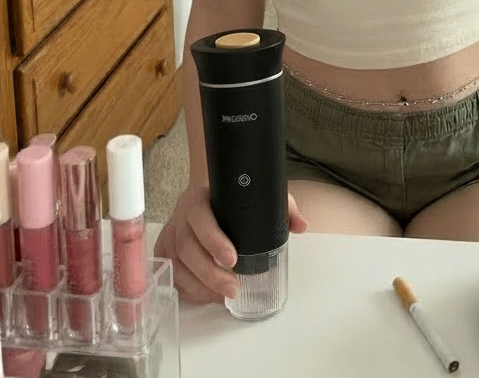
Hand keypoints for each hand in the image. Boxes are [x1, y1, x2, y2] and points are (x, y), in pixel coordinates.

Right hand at [154, 185, 308, 303]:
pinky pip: (170, 274)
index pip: (200, 217)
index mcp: (198, 198)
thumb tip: (301, 225)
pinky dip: (187, 289)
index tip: (232, 258)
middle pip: (186, 247)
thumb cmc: (231, 198)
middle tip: (233, 288)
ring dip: (199, 286)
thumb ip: (282, 207)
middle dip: (210, 273)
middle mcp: (179, 216)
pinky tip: (205, 295)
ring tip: (222, 296)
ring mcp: (169, 235)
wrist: (205, 195)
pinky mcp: (163, 251)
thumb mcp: (258, 195)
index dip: (213, 240)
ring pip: (177, 265)